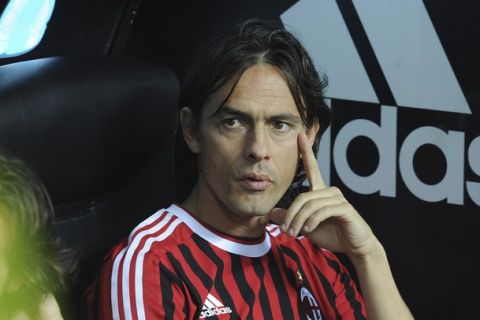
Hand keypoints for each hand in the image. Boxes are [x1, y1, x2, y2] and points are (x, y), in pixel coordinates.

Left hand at [270, 133, 376, 260]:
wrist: (353, 247)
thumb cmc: (331, 234)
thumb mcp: (305, 226)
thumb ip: (290, 218)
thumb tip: (271, 213)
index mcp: (320, 191)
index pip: (312, 168)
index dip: (306, 152)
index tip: (300, 135)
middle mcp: (330, 191)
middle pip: (302, 196)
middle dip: (291, 214)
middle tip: (284, 230)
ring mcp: (338, 198)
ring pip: (310, 204)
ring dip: (299, 221)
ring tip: (294, 233)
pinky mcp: (344, 208)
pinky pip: (322, 211)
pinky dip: (312, 221)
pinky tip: (308, 230)